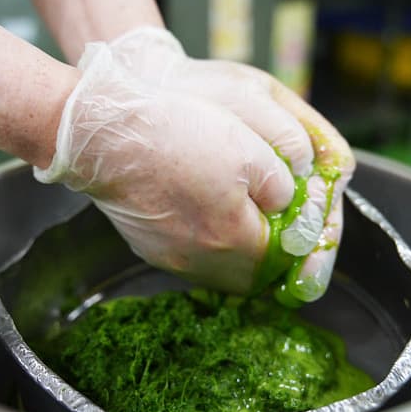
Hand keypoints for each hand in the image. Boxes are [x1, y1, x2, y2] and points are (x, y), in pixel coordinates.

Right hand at [107, 27, 355, 303]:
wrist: (107, 135)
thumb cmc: (178, 135)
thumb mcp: (251, 149)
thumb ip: (283, 187)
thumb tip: (290, 205)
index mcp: (234, 239)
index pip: (283, 261)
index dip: (299, 245)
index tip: (303, 225)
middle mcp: (201, 261)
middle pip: (251, 277)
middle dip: (270, 254)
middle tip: (278, 225)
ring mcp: (171, 258)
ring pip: (220, 271)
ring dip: (238, 252)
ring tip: (243, 218)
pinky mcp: (148, 249)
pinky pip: (190, 258)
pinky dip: (207, 244)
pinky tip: (205, 213)